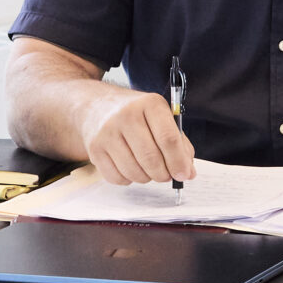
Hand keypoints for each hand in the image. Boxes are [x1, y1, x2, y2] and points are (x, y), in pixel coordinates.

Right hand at [77, 87, 196, 185]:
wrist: (96, 106)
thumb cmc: (136, 115)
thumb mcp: (161, 118)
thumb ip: (179, 144)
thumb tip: (188, 173)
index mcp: (149, 104)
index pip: (168, 138)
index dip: (178, 161)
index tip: (184, 175)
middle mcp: (126, 115)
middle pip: (151, 158)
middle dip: (163, 174)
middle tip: (166, 175)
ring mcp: (107, 132)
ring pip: (134, 172)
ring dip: (146, 178)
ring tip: (147, 168)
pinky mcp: (94, 148)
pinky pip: (117, 178)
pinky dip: (128, 179)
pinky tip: (129, 166)